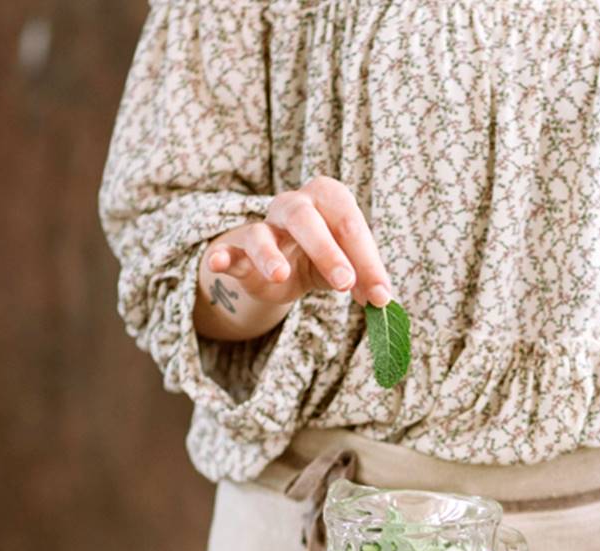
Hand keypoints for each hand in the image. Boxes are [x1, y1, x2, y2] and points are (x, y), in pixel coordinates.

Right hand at [195, 176, 391, 340]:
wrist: (286, 267)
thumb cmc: (325, 259)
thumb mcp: (350, 267)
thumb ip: (366, 280)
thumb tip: (383, 302)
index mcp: (329, 199)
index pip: (350, 225)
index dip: (368, 261)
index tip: (382, 297)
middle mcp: (295, 206)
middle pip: (306, 220)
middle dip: (327, 251)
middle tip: (346, 283)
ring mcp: (265, 227)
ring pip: (262, 233)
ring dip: (270, 255)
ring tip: (281, 275)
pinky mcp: (241, 251)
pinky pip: (230, 250)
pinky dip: (222, 255)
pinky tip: (216, 263)